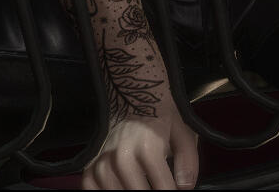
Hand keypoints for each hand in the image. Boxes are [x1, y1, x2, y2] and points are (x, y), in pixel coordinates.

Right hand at [81, 104, 198, 189]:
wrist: (131, 96)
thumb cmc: (158, 114)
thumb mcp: (183, 131)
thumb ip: (188, 161)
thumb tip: (185, 187)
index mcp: (147, 148)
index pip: (164, 190)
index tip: (174, 188)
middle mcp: (122, 158)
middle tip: (157, 183)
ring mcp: (103, 165)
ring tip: (141, 182)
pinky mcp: (90, 169)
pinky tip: (122, 184)